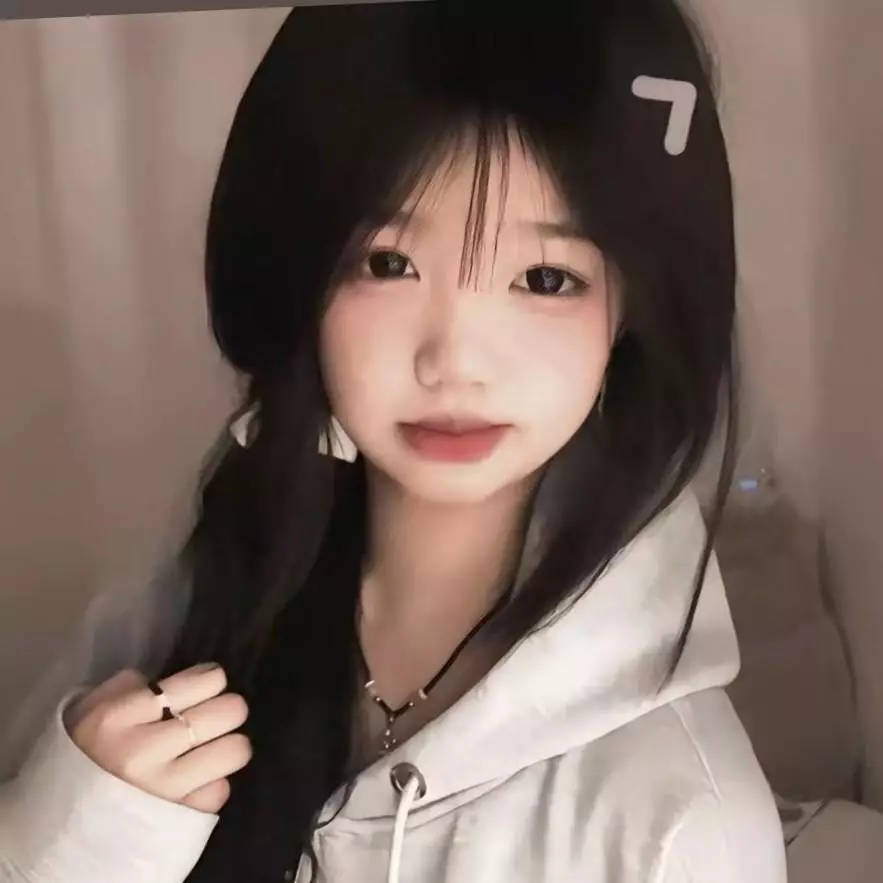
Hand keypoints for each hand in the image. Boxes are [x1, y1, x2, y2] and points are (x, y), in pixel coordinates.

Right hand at [67, 663, 251, 812]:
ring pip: (235, 750)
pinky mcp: (180, 816)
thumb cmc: (87, 751)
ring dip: (229, 744)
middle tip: (217, 714)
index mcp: (120, 716)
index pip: (200, 683)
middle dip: (229, 708)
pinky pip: (220, 789)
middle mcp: (144, 751)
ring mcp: (164, 787)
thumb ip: (133, 685)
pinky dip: (212, 782)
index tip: (209, 683)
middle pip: (228, 712)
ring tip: (213, 746)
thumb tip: (179, 677)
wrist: (60, 820)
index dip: (212, 679)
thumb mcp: (94, 707)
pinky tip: (194, 780)